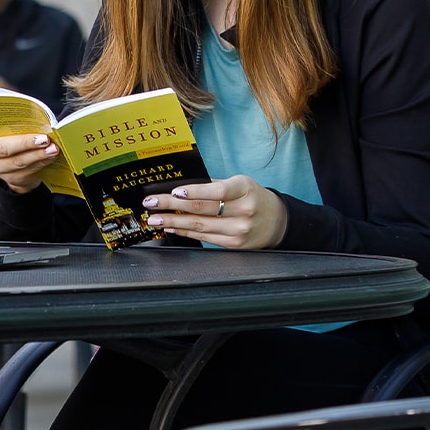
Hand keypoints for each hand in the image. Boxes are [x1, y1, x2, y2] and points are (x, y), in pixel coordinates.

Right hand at [0, 117, 62, 194]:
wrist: (15, 158)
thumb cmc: (15, 134)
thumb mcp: (13, 124)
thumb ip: (20, 121)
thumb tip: (39, 120)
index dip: (7, 123)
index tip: (24, 120)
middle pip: (4, 147)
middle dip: (26, 143)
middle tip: (44, 139)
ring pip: (17, 162)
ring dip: (37, 155)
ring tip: (52, 148)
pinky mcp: (8, 179)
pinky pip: (26, 172)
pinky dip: (40, 163)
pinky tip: (50, 157)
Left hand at [140, 175, 287, 249]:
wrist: (277, 222)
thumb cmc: (253, 197)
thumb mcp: (241, 184)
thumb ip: (214, 184)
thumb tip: (181, 187)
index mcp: (244, 189)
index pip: (217, 191)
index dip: (194, 192)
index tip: (174, 191)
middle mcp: (243, 211)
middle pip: (203, 209)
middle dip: (172, 206)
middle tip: (152, 203)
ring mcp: (239, 230)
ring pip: (200, 226)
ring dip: (173, 222)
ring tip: (155, 218)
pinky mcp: (234, 245)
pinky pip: (204, 238)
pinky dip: (185, 232)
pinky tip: (171, 228)